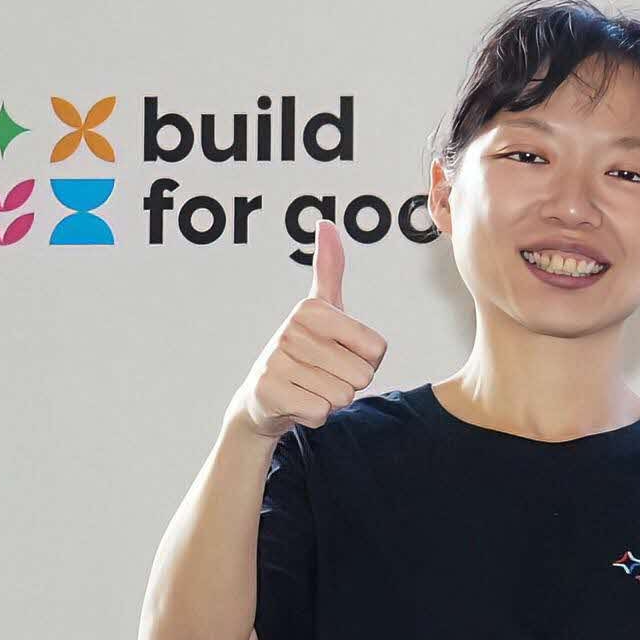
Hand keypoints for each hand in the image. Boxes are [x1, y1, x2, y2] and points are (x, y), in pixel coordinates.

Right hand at [238, 223, 387, 435]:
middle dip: (350, 382)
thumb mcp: (322, 308)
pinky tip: (297, 402)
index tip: (338, 352)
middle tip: (322, 373)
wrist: (263, 397)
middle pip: (363, 374)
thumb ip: (329, 269)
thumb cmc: (304, 350)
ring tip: (309, 385)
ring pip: (344, 395)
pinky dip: (315, 415)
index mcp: (312, 309)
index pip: (377, 349)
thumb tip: (326, 223)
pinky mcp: (270, 392)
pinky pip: (322, 413)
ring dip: (333, 399)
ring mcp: (277, 361)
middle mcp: (291, 330)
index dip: (366, 360)